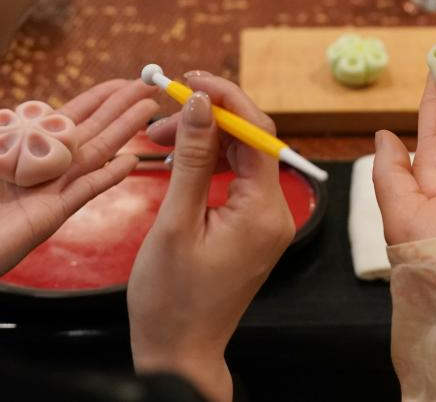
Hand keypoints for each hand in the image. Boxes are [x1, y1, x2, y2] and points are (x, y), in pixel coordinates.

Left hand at [0, 74, 158, 318]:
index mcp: (13, 156)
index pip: (62, 121)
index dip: (91, 100)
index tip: (116, 83)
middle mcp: (36, 174)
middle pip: (87, 133)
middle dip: (117, 109)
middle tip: (146, 86)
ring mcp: (46, 194)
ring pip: (94, 154)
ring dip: (122, 130)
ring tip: (149, 107)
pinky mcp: (49, 216)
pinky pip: (85, 190)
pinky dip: (109, 176)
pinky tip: (132, 159)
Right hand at [130, 74, 294, 401]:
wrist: (178, 354)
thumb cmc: (171, 299)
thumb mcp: (175, 222)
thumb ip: (192, 158)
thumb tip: (201, 104)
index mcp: (264, 211)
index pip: (258, 133)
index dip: (226, 98)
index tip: (189, 80)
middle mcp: (275, 212)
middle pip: (252, 141)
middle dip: (210, 116)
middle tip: (164, 106)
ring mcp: (266, 221)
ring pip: (242, 157)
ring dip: (205, 137)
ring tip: (159, 133)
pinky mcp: (252, 228)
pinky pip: (236, 179)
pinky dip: (209, 161)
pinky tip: (177, 156)